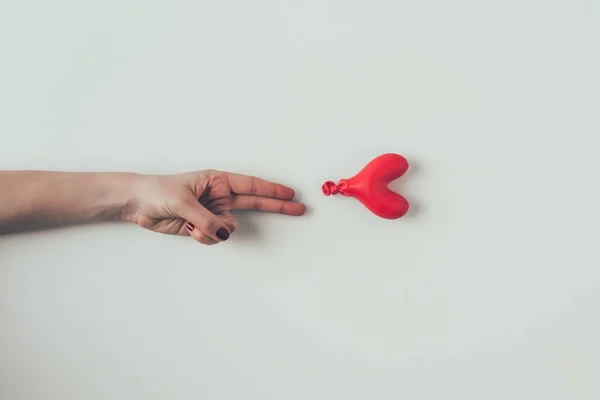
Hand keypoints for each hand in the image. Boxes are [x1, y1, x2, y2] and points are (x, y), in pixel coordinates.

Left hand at [128, 170, 305, 244]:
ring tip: (192, 224)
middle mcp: (219, 196)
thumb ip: (207, 219)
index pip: (251, 185)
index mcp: (217, 181)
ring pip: (229, 228)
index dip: (273, 190)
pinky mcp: (203, 227)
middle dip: (277, 206)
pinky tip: (189, 229)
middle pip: (255, 203)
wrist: (138, 204)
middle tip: (299, 209)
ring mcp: (212, 212)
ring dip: (214, 230)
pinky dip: (204, 237)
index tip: (291, 194)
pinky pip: (216, 237)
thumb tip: (225, 233)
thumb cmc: (158, 191)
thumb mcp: (184, 202)